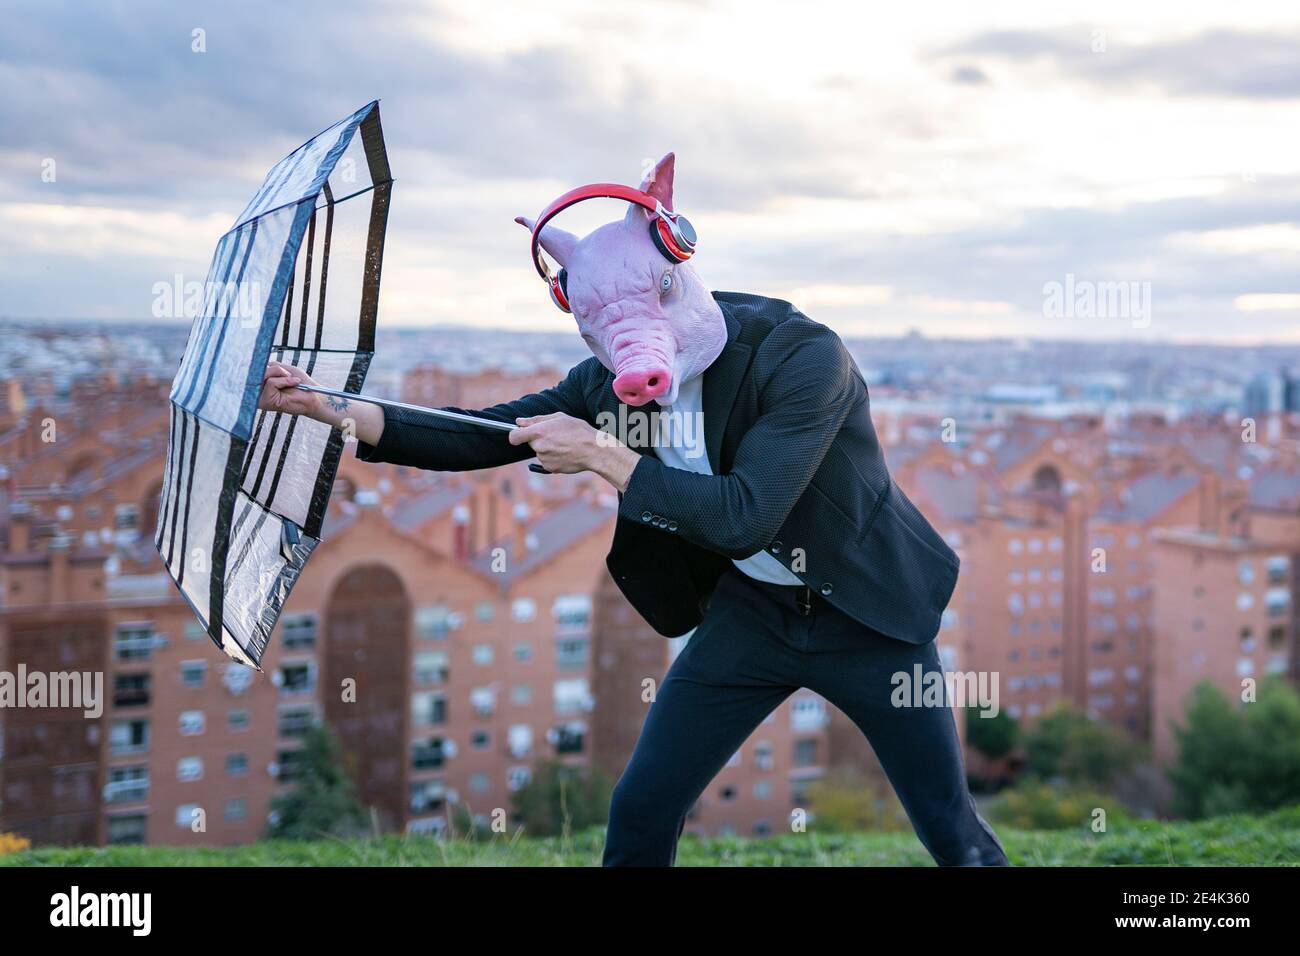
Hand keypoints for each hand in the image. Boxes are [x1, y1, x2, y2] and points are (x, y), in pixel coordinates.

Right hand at [257, 361, 321, 416]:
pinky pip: (270, 382)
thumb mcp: (284, 369)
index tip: (277, 367)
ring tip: (291, 381)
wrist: (313, 396)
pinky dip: (283, 381)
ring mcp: (260, 397)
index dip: (266, 365)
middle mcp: (257, 391)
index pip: (255, 367)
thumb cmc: (301, 383)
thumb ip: (270, 366)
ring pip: (263, 374)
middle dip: (276, 369)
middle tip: (288, 375)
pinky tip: (292, 384)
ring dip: (280, 374)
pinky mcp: (266, 401)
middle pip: (258, 369)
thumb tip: (259, 365)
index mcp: (260, 383)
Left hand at [508, 412, 639, 489]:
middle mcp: (539, 447)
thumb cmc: (579, 431)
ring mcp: (544, 459)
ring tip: (564, 444)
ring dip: (547, 448)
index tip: (520, 433)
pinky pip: (546, 461)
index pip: (514, 436)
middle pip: (530, 443)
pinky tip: (565, 452)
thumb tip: (519, 422)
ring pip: (539, 452)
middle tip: (556, 435)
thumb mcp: (559, 418)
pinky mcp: (550, 468)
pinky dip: (553, 457)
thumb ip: (536, 419)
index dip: (515, 434)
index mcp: (539, 432)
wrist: (594, 450)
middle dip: (539, 439)